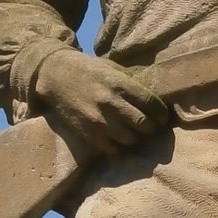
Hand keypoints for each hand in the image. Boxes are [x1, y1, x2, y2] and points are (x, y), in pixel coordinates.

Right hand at [32, 49, 167, 156]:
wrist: (55, 75)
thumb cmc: (88, 69)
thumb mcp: (112, 68)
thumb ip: (132, 84)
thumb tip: (155, 100)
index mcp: (120, 84)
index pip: (152, 104)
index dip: (161, 113)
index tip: (162, 117)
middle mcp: (111, 104)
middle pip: (144, 125)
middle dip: (151, 127)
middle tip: (149, 126)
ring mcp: (99, 121)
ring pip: (131, 139)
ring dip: (135, 138)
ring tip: (133, 133)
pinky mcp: (89, 134)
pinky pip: (113, 149)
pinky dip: (118, 146)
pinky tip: (116, 138)